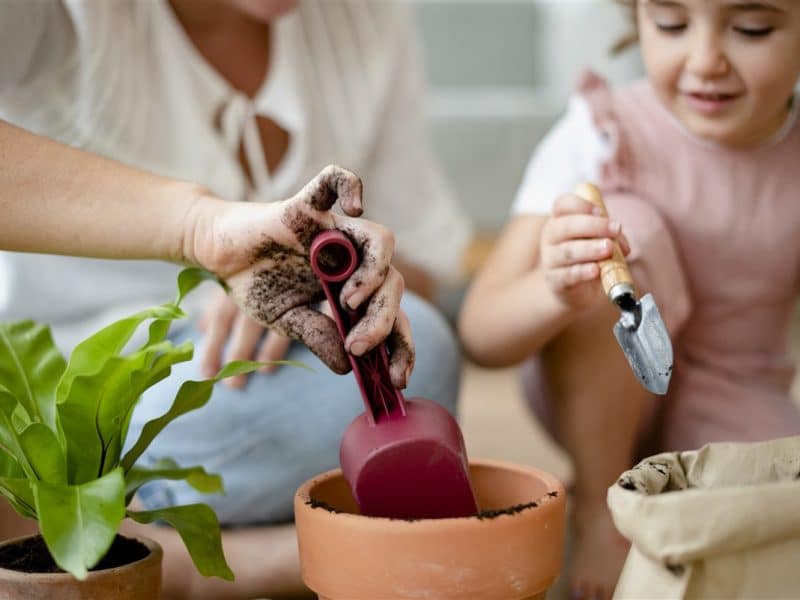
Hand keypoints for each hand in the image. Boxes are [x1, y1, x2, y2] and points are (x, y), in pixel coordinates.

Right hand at [187, 165, 413, 387]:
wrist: (218, 255)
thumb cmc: (258, 284)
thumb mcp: (288, 321)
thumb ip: (319, 336)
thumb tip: (349, 366)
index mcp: (353, 289)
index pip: (392, 316)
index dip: (401, 345)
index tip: (398, 379)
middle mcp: (353, 259)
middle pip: (393, 282)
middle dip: (383, 319)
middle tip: (359, 346)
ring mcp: (333, 231)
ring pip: (380, 241)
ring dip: (374, 274)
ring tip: (350, 301)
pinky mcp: (305, 207)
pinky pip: (334, 182)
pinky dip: (349, 185)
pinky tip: (355, 207)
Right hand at [539, 193, 629, 310]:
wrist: (575, 291)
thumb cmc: (587, 258)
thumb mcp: (598, 241)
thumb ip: (611, 237)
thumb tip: (622, 244)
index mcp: (560, 221)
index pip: (562, 205)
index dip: (580, 204)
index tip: (600, 210)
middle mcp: (551, 237)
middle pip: (566, 226)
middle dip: (593, 225)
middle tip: (616, 229)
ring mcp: (550, 259)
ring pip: (567, 251)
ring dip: (590, 248)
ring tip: (608, 248)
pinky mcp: (554, 280)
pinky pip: (567, 275)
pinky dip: (582, 272)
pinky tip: (596, 270)